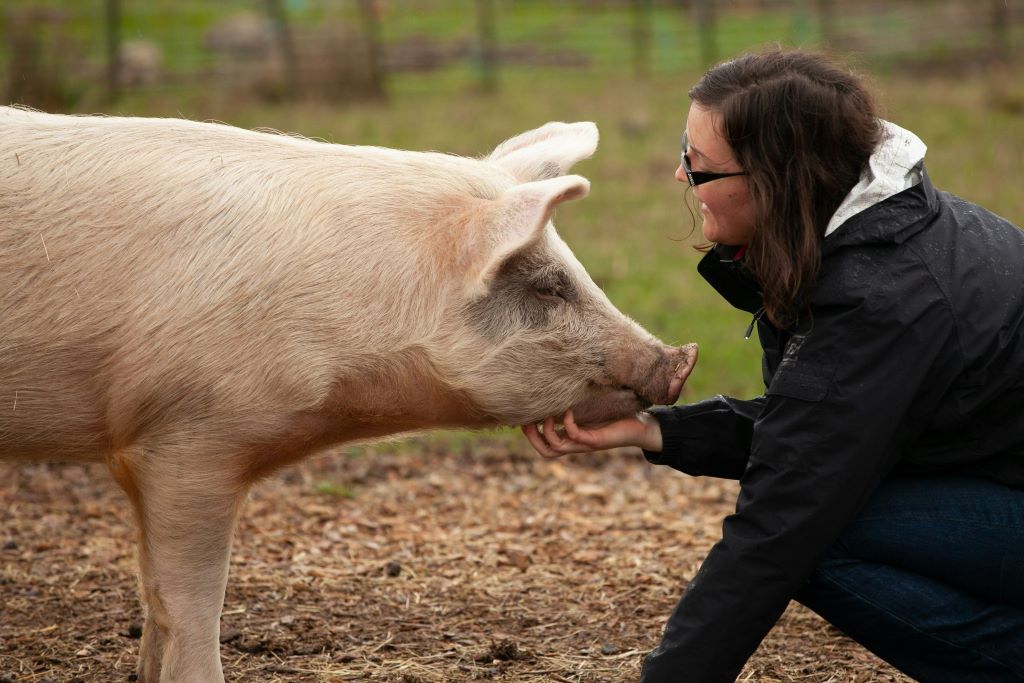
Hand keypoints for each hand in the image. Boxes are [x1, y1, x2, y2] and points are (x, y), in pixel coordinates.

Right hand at [521, 409, 662, 458]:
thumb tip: (561, 384)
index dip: (530, 434)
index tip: (522, 417)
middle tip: (525, 421)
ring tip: (546, 415)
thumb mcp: (592, 408)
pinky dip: (567, 424)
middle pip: (545, 451)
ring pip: (555, 448)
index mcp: (572, 438)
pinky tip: (569, 411)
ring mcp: (584, 444)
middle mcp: (576, 444)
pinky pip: (575, 436)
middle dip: (532, 437)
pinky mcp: (595, 440)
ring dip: (546, 432)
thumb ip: (577, 402)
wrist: (642, 426)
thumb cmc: (617, 415)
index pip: (544, 444)